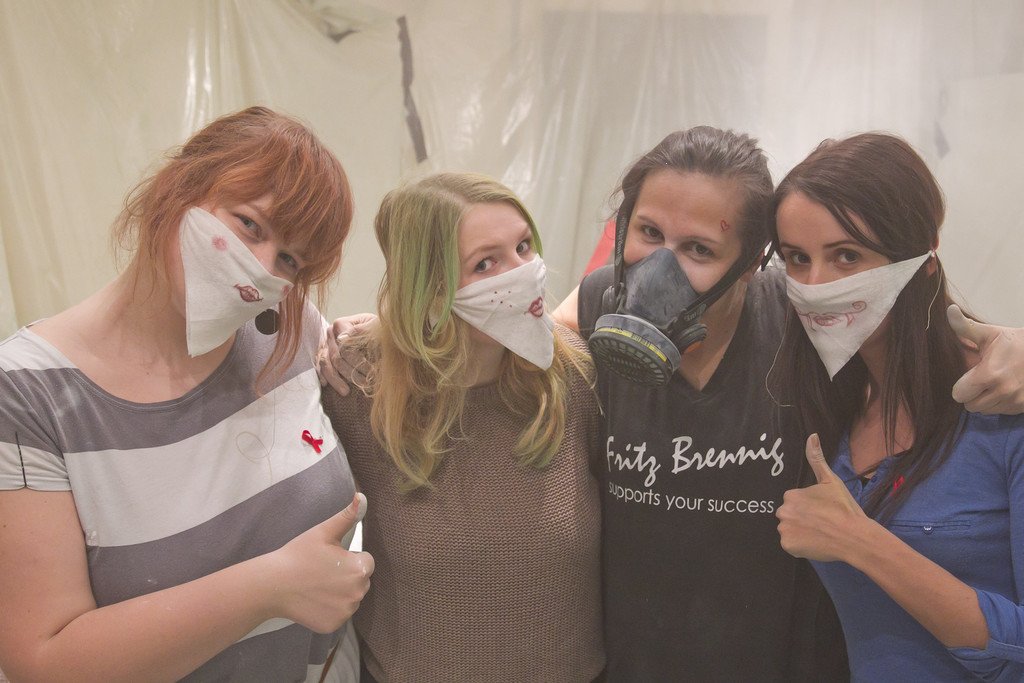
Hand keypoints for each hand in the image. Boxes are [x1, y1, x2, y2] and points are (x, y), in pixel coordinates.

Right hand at [267, 493, 373, 633]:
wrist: (272, 584)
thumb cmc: (298, 555)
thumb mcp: (324, 531)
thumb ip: (347, 516)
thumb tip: (362, 496)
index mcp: (360, 569)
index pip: (366, 561)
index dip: (349, 558)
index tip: (329, 559)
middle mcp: (359, 593)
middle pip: (360, 581)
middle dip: (347, 576)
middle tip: (321, 571)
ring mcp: (346, 612)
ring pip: (350, 598)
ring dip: (340, 593)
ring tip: (316, 585)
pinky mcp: (333, 625)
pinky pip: (338, 614)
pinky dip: (329, 609)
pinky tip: (313, 600)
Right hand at [317, 314, 377, 395]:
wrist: (372, 331)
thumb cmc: (375, 329)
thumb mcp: (374, 326)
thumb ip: (362, 331)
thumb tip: (343, 339)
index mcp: (340, 325)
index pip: (345, 346)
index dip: (358, 360)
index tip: (371, 372)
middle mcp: (330, 334)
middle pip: (336, 357)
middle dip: (350, 373)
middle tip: (364, 384)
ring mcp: (325, 345)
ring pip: (326, 364)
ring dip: (336, 379)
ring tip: (346, 392)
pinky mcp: (323, 355)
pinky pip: (320, 367)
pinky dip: (323, 376)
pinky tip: (326, 385)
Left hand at [777, 434, 867, 562]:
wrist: (855, 537)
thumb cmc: (844, 508)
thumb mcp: (831, 480)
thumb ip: (816, 459)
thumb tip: (812, 436)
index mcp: (791, 495)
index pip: (794, 501)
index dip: (809, 507)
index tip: (823, 510)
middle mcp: (783, 511)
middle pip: (789, 515)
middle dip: (802, 518)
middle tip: (822, 522)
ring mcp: (784, 530)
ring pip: (789, 529)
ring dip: (800, 531)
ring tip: (820, 533)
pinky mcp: (789, 546)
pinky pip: (791, 544)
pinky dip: (800, 545)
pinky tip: (816, 543)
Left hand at [948, 304, 1023, 413]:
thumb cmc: (1014, 342)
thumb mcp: (989, 333)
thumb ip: (965, 327)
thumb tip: (949, 310)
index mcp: (989, 374)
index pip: (959, 395)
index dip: (960, 386)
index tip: (969, 376)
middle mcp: (1002, 391)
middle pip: (970, 406)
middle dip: (971, 394)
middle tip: (980, 381)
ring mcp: (1014, 400)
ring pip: (986, 410)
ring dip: (986, 400)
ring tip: (993, 383)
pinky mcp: (1023, 406)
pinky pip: (1002, 412)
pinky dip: (1000, 404)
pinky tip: (1005, 389)